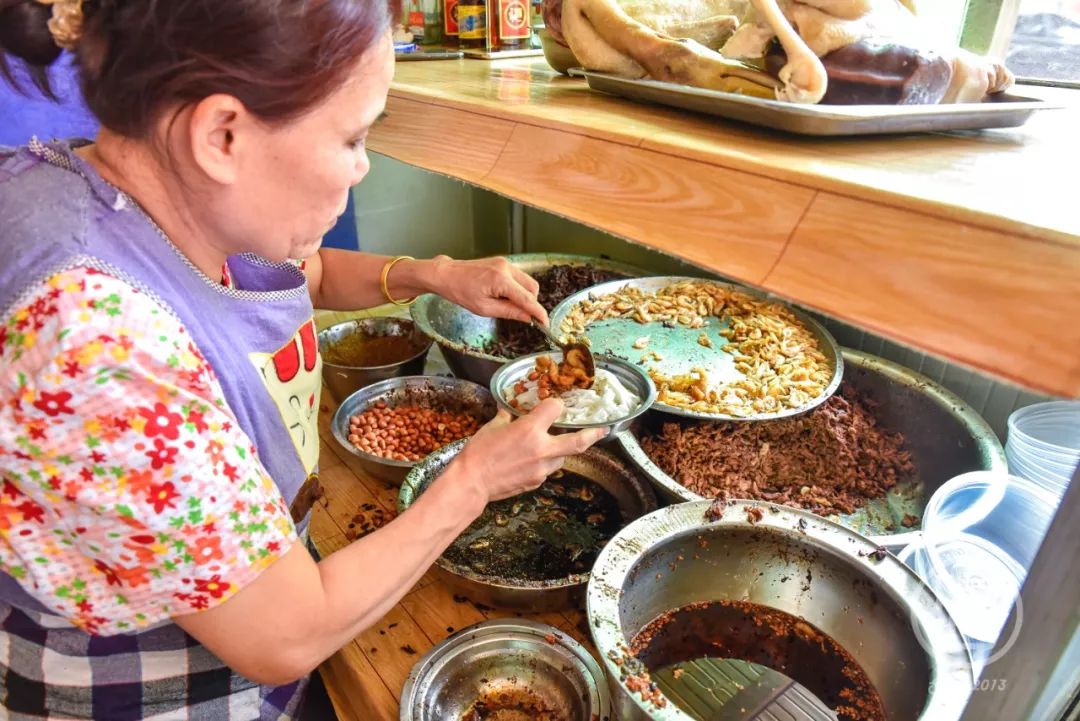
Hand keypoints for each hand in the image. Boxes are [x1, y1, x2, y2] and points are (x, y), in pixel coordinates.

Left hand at [429, 255, 547, 323]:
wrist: (447, 275)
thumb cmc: (460, 292)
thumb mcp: (484, 308)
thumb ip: (509, 312)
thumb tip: (528, 318)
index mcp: (501, 280)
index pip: (527, 299)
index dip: (539, 312)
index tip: (545, 323)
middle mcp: (507, 268)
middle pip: (533, 289)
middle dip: (531, 303)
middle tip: (521, 315)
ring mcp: (506, 263)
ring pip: (528, 282)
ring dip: (524, 295)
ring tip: (507, 304)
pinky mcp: (503, 262)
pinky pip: (519, 277)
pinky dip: (517, 288)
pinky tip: (504, 295)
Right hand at [448, 399, 605, 502]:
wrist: (471, 483)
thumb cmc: (478, 453)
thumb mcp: (492, 427)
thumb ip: (507, 417)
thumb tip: (510, 410)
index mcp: (530, 430)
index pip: (555, 409)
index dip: (555, 405)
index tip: (554, 405)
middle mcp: (542, 449)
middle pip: (578, 441)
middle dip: (594, 434)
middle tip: (603, 429)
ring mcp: (542, 468)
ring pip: (562, 457)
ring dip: (560, 450)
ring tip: (549, 446)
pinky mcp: (537, 482)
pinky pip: (547, 470)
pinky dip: (544, 463)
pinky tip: (531, 461)